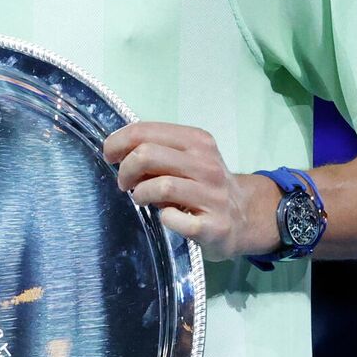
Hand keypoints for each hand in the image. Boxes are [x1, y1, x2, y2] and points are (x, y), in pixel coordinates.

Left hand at [102, 121, 277, 261]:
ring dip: (140, 193)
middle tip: (124, 182)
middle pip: (147, 154)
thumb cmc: (205, 184)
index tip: (110, 155)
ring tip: (141, 199)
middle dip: (125, 169)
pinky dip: (163, 218)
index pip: (145, 130)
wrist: (246, 217)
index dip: (118, 142)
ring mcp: (213, 196)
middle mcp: (207, 165)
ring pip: (160, 185)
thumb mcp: (187, 158)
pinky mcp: (214, 226)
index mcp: (197, 141)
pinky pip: (174, 219)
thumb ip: (157, 150)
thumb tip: (117, 150)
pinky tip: (167, 217)